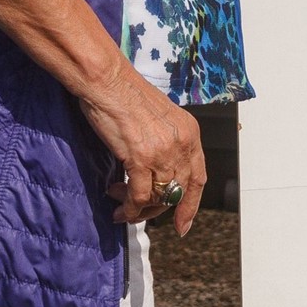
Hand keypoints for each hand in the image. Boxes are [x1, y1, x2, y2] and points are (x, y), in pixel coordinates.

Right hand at [80, 64, 206, 234]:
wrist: (108, 81)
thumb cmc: (126, 95)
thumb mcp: (160, 119)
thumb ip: (165, 144)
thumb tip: (158, 173)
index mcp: (190, 133)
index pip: (198, 178)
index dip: (190, 205)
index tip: (182, 224)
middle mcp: (182, 144)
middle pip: (178, 192)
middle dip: (157, 209)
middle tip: (136, 212)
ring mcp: (163, 151)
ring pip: (159, 198)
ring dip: (138, 209)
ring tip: (120, 204)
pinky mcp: (140, 157)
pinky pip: (139, 196)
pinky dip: (129, 208)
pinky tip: (118, 206)